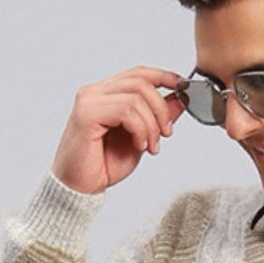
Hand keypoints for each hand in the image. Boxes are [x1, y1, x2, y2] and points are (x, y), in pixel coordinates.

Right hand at [50, 65, 187, 194]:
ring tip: (150, 146)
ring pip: (136, 96)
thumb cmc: (102, 166)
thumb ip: (156, 118)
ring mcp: (89, 100)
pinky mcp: (87, 113)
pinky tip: (138, 145)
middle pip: (141, 82)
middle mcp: (95, 92)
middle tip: (166, 133)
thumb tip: (179, 100)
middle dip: (161, 109)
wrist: (80, 188)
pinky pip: (126, 110)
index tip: (183, 87)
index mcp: (106, 94)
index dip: (163, 76)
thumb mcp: (140, 139)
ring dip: (151, 125)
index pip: (138, 74)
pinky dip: (140, 129)